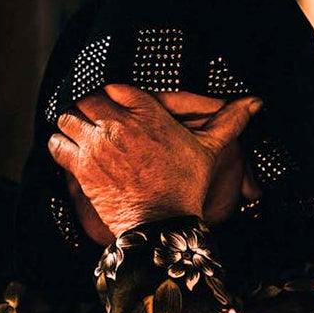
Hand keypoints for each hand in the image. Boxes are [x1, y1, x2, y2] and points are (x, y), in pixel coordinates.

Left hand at [48, 84, 260, 235]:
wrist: (164, 224)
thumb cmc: (187, 186)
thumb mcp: (209, 150)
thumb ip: (228, 122)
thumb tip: (256, 103)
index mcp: (147, 111)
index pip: (114, 87)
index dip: (111, 98)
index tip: (114, 110)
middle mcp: (119, 123)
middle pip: (88, 100)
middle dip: (89, 111)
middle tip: (94, 125)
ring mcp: (98, 144)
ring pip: (68, 118)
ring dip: (70, 126)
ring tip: (79, 138)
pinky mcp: (82, 167)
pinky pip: (57, 144)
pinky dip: (59, 147)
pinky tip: (69, 155)